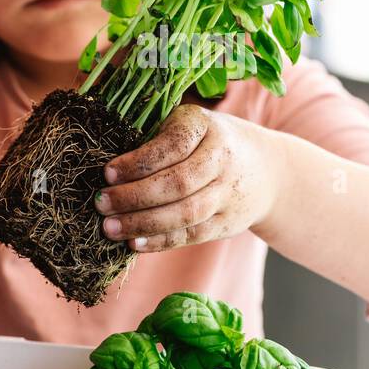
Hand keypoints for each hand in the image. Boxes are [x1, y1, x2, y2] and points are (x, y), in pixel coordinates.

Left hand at [94, 104, 284, 251]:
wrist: (267, 170)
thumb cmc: (209, 142)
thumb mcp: (191, 125)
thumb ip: (157, 137)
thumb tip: (107, 166)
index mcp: (207, 127)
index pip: (172, 146)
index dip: (138, 162)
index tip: (106, 172)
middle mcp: (222, 160)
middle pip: (178, 184)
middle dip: (134, 197)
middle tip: (101, 203)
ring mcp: (228, 194)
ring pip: (185, 214)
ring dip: (144, 223)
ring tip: (110, 228)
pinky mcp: (227, 223)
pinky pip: (192, 235)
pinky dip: (161, 242)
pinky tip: (134, 243)